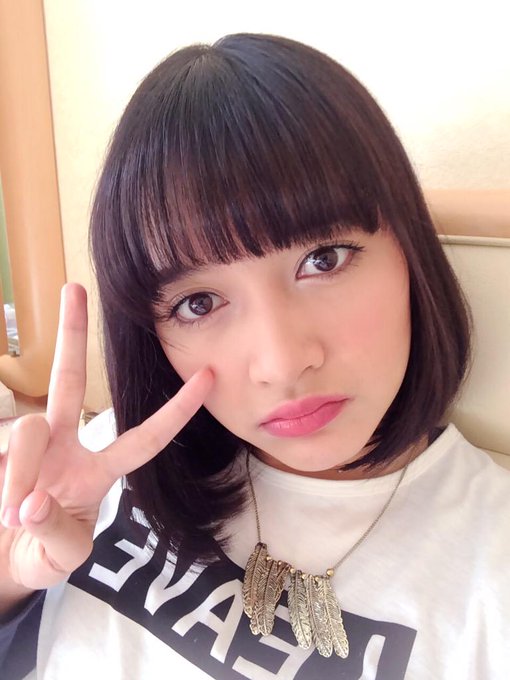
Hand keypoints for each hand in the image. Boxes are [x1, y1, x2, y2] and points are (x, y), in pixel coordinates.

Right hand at [0, 283, 212, 591]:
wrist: (3, 563)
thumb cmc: (45, 555)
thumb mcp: (61, 558)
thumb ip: (54, 535)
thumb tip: (31, 502)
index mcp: (98, 472)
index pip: (145, 438)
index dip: (176, 412)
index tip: (207, 375)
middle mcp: (66, 448)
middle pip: (68, 383)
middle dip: (71, 337)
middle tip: (73, 287)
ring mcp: (29, 448)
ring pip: (31, 432)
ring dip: (23, 475)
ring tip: (15, 515)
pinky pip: (3, 452)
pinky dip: (5, 483)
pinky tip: (6, 508)